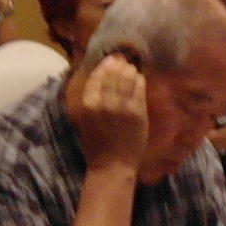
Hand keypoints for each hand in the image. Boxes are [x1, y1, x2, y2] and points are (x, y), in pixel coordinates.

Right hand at [72, 53, 149, 170]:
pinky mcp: (138, 112)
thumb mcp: (86, 119)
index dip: (105, 66)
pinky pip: (139, 90)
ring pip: (127, 80)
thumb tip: (100, 76)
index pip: (97, 76)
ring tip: (131, 68)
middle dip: (119, 65)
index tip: (110, 60)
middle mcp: (104, 103)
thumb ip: (92, 99)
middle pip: (113, 75)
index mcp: (88, 104)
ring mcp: (122, 107)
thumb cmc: (96, 143)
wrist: (112, 164)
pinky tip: (139, 78)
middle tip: (123, 60)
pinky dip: (139, 81)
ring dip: (130, 71)